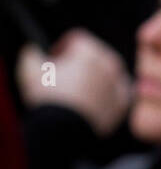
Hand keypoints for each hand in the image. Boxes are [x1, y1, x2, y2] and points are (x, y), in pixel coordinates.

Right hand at [16, 30, 131, 135]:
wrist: (64, 129)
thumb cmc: (48, 97)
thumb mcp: (30, 70)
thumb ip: (32, 52)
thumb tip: (33, 48)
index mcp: (89, 52)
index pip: (78, 39)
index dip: (62, 47)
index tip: (54, 58)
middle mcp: (109, 64)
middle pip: (96, 55)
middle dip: (80, 62)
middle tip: (65, 76)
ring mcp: (118, 84)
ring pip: (108, 73)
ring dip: (95, 77)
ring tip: (77, 91)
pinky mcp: (122, 103)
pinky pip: (116, 93)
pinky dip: (106, 94)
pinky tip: (92, 101)